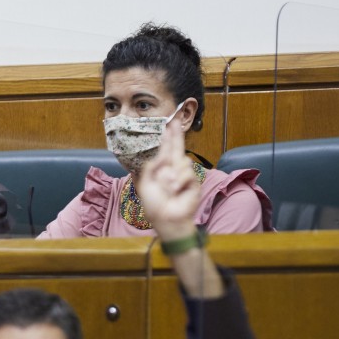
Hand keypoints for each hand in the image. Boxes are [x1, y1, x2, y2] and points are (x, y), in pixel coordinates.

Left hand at [137, 120, 198, 241]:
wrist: (166, 218)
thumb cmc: (154, 203)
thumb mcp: (145, 183)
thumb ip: (151, 167)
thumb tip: (163, 156)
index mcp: (161, 169)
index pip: (165, 150)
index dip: (167, 138)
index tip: (168, 125)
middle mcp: (174, 169)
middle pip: (178, 148)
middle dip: (177, 135)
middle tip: (175, 121)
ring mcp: (184, 175)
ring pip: (182, 161)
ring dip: (172, 175)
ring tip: (168, 189)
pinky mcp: (193, 182)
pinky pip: (186, 173)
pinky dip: (179, 182)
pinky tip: (175, 191)